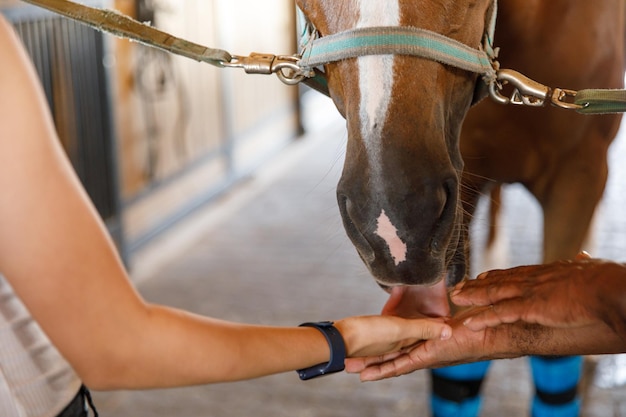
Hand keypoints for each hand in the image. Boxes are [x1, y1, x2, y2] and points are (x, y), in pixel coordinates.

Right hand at [345, 307, 509, 380]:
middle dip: (372, 363)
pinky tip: (372, 375)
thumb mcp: (444, 308)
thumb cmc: (473, 324)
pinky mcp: (426, 356)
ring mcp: (422, 354)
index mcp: (424, 341)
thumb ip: (430, 305)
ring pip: (393, 363)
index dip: (383, 351)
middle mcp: (420, 349)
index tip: (364, 353)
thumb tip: (423, 294)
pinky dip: (387, 370)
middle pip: (391, 357)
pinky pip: (402, 365)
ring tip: (355, 372)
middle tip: (350, 366)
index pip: (399, 348)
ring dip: (374, 368)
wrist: (490, 334)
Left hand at [450, 253, 625, 330]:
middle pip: (498, 281)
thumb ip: (581, 265)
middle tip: (458, 287)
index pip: (516, 273)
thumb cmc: (605, 279)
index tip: (482, 276)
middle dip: (476, 285)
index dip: (497, 275)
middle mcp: (533, 279)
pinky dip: (484, 318)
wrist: (608, 289)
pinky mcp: (531, 307)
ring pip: (493, 294)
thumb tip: (583, 256)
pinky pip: (501, 314)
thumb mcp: (590, 269)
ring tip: (456, 299)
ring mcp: (530, 292)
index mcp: (546, 271)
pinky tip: (469, 323)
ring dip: (472, 297)